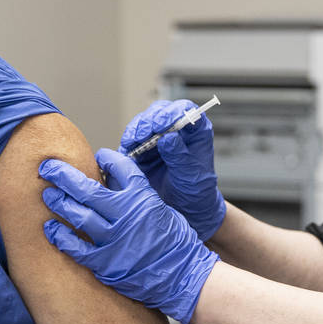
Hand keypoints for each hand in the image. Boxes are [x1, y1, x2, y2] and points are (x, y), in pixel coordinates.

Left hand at [39, 148, 218, 323]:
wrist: (183, 276)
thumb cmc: (175, 243)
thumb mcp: (161, 209)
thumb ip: (137, 196)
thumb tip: (112, 182)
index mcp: (142, 197)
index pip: (119, 167)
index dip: (105, 158)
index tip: (96, 156)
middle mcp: (126, 214)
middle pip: (86, 188)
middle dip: (63, 175)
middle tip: (47, 167)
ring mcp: (113, 239)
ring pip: (77, 215)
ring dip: (59, 203)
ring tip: (47, 195)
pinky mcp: (105, 263)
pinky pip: (75, 248)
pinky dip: (60, 237)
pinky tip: (50, 229)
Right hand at [120, 100, 225, 240]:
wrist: (185, 212)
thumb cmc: (196, 193)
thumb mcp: (192, 176)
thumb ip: (181, 156)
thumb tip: (169, 137)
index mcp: (195, 132)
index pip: (185, 111)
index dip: (173, 112)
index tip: (164, 124)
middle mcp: (176, 132)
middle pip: (160, 113)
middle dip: (150, 120)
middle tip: (144, 133)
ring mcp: (157, 140)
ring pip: (143, 124)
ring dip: (136, 130)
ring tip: (133, 142)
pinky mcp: (142, 150)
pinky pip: (132, 140)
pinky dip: (127, 142)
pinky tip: (126, 149)